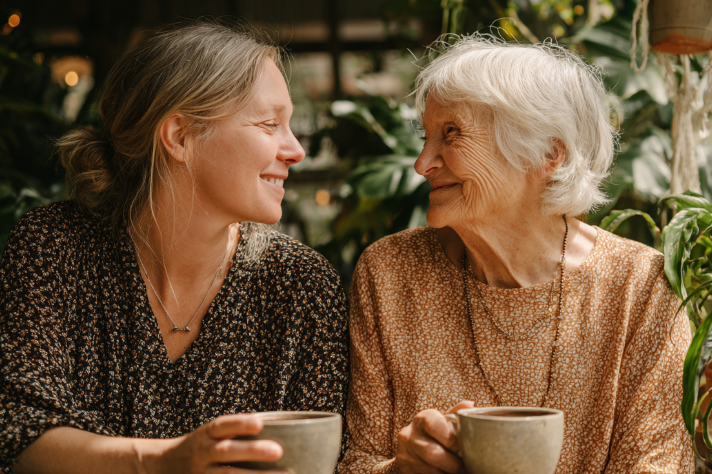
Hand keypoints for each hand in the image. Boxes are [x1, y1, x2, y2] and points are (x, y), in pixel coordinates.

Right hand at [150, 414, 286, 473]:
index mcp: (205, 434)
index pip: (221, 425)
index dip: (240, 423)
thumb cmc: (200, 447)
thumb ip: (233, 432)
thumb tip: (276, 426)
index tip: (260, 423)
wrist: (161, 467)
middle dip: (251, 451)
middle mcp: (201, 453)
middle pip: (226, 451)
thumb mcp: (209, 434)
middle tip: (278, 451)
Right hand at [395, 401, 474, 473]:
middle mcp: (409, 435)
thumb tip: (471, 405)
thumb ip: (456, 414)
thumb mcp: (443, 422)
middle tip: (467, 468)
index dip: (453, 441)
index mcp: (422, 419)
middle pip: (433, 453)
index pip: (436, 426)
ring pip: (430, 470)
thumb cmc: (434, 433)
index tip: (465, 451)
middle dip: (454, 464)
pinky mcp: (405, 470)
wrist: (412, 449)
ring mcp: (405, 454)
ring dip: (448, 473)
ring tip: (461, 472)